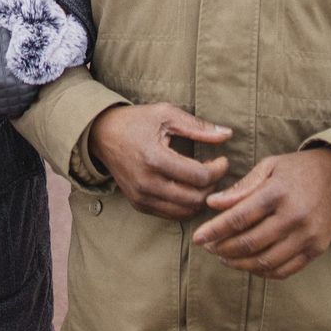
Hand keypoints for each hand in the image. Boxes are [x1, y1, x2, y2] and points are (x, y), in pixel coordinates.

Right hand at [87, 103, 232, 219]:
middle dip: (213, 186)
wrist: (102, 134)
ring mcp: (141, 197)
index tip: (222, 160)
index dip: (218, 170)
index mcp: (154, 158)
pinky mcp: (139, 205)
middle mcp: (147, 183)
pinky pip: (172, 215)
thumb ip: (198, 127)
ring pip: (186, 212)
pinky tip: (189, 188)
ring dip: (201, 199)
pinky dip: (186, 205)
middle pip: (195, 199)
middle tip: (215, 171)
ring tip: (203, 180)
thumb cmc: (137, 121)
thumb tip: (228, 134)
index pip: (199, 177)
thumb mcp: (166, 115)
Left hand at [190, 148, 330, 278]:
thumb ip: (241, 187)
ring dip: (239, 264)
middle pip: (250, 243)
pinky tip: (249, 265)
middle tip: (209, 247)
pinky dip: (262, 272)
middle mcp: (294, 217)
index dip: (214, 230)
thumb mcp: (270, 167)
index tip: (197, 238)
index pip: (238, 217)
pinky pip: (284, 270)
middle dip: (223, 248)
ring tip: (224, 258)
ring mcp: (307, 236)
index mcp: (278, 192)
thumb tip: (213, 204)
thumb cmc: (299, 170)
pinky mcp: (317, 250)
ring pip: (265, 262)